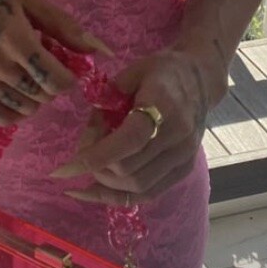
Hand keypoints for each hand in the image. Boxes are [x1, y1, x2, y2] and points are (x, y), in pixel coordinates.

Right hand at [0, 0, 112, 124]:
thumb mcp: (30, 1)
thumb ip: (65, 28)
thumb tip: (102, 51)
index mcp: (10, 36)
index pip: (53, 78)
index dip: (68, 77)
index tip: (66, 66)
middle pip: (40, 95)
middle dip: (52, 85)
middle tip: (45, 64)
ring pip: (23, 109)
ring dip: (35, 97)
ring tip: (25, 71)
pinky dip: (15, 110)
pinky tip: (15, 90)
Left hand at [50, 48, 210, 204]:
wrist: (200, 78)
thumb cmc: (160, 71)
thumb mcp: (129, 74)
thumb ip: (105, 104)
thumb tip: (86, 143)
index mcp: (163, 104)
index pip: (129, 140)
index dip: (96, 156)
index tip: (66, 167)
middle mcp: (178, 136)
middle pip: (131, 169)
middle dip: (98, 169)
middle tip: (80, 158)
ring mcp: (184, 157)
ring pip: (140, 187)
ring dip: (108, 186)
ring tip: (90, 171)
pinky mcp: (184, 170)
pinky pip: (150, 193)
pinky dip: (122, 196)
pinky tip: (100, 190)